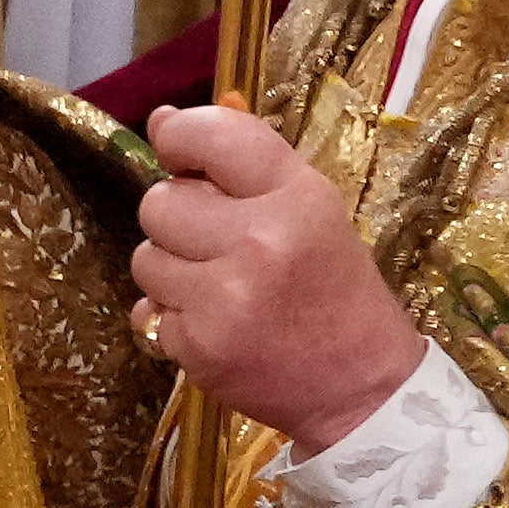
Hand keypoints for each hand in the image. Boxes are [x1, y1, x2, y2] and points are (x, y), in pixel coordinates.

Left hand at [135, 100, 429, 449]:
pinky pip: (150, 313)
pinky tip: (218, 326)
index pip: (211, 134)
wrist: (362, 388)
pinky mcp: (200, 347)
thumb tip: (162, 120)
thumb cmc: (334, 288)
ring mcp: (225, 297)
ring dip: (170, 271)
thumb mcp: (309, 209)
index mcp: (296, 195)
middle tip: (214, 241)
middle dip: (176, 219)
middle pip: (159, 202)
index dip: (180, 138)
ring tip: (218, 287)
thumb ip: (241, 161)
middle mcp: (259, 240)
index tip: (180, 157)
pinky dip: (176, 320)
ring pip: (145, 259)